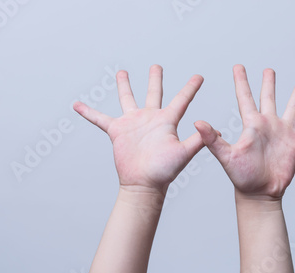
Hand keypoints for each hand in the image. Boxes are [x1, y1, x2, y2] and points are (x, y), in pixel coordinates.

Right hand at [73, 65, 204, 195]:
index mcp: (167, 121)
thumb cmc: (164, 171)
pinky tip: (77, 105)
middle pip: (153, 92)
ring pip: (127, 99)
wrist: (144, 184)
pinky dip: (88, 112)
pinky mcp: (117, 131)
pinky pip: (99, 119)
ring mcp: (133, 123)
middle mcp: (150, 118)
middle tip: (156, 66)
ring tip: (122, 72)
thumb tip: (217, 129)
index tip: (199, 77)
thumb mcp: (184, 153)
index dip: (191, 88)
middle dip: (155, 79)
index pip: (182, 100)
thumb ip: (199, 140)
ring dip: (124, 86)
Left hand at [194, 65, 294, 199]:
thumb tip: (197, 122)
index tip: (238, 66)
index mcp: (252, 124)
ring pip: (292, 109)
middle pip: (269, 98)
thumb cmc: (241, 176)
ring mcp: (284, 134)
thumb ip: (212, 139)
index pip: (245, 98)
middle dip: (269, 83)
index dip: (241, 82)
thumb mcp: (226, 156)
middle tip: (269, 69)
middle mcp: (268, 125)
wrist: (258, 193)